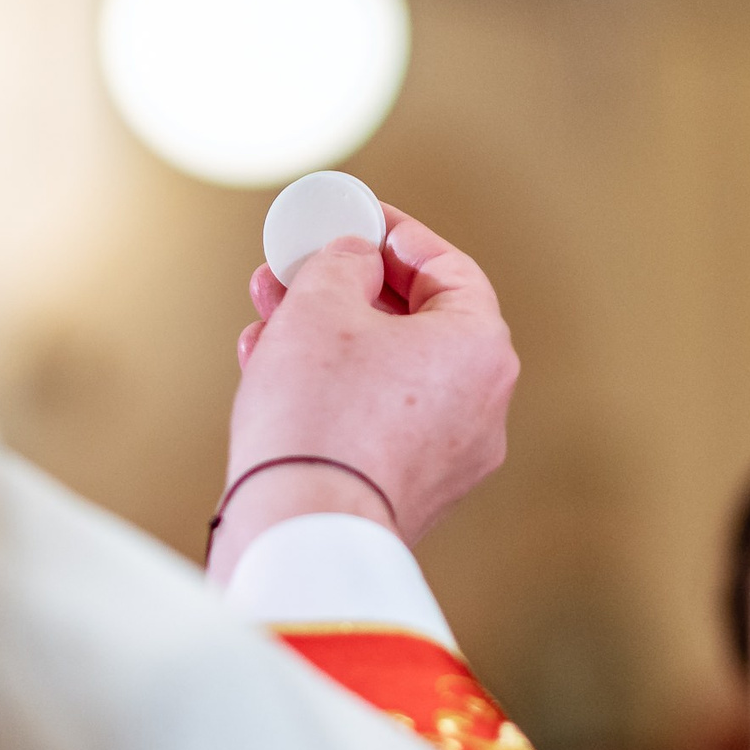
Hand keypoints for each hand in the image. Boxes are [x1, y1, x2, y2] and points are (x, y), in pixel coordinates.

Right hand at [207, 206, 517, 579]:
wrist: (303, 530)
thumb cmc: (320, 417)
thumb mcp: (322, 304)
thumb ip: (342, 261)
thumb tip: (354, 263)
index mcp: (482, 348)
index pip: (446, 267)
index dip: (393, 234)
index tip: (351, 218)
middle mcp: (482, 405)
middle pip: (413, 322)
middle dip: (344, 288)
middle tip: (293, 268)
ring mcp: (451, 456)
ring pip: (387, 372)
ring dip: (328, 339)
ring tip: (266, 320)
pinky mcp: (410, 491)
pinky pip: (375, 419)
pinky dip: (333, 390)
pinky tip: (274, 373)